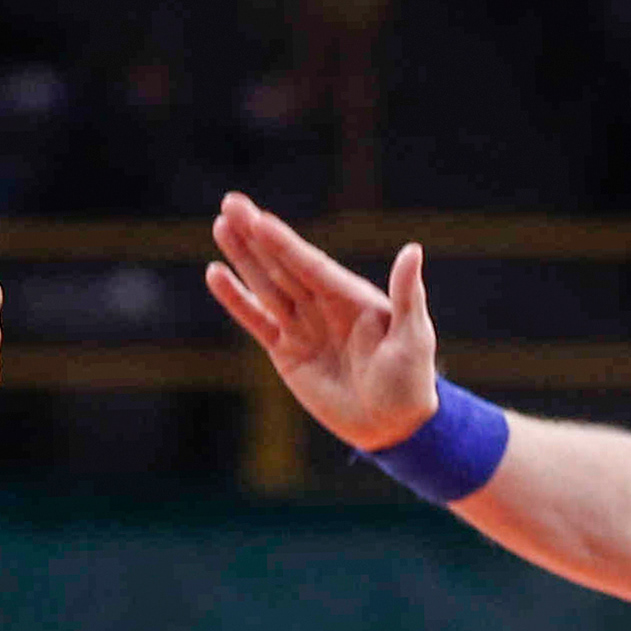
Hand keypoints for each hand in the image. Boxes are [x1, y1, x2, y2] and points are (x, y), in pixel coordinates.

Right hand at [206, 191, 437, 450]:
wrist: (394, 427)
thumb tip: (412, 251)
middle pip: (282, 265)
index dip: (284, 244)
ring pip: (265, 286)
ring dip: (243, 257)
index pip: (311, 265)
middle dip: (256, 235)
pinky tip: (216, 275)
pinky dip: (236, 300)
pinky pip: (256, 321)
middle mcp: (324, 305)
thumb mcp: (414, 338)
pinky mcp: (286, 352)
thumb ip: (407, 295)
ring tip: (221, 226)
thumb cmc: (412, 381)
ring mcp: (303, 327)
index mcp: (352, 297)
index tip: (260, 220)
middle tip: (231, 203)